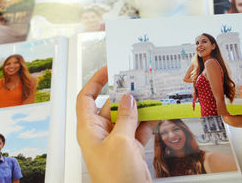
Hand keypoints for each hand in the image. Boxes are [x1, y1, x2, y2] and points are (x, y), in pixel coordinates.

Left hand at [76, 66, 153, 182]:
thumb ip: (125, 117)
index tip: (108, 71)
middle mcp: (100, 134)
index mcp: (89, 130)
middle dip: (123, 95)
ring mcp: (115, 141)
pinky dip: (146, 123)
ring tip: (150, 97)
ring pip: (125, 117)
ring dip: (138, 108)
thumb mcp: (121, 142)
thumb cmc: (114, 178)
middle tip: (137, 84)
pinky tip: (155, 116)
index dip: (95, 82)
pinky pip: (136, 130)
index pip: (86, 98)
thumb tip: (128, 99)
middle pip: (109, 106)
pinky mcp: (128, 149)